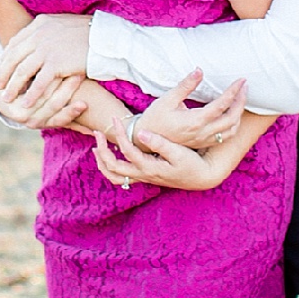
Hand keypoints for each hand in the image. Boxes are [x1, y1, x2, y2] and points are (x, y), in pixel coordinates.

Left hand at [0, 13, 91, 120]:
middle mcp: (39, 34)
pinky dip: (31, 95)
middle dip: (4, 73)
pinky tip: (26, 104)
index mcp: (39, 24)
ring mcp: (47, 49)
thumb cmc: (88, 32)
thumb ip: (46, 31)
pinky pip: (39, 83)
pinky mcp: (57, 63)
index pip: (15, 43)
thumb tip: (35, 37)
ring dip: (13, 87)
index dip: (6, 58)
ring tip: (6, 98)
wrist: (106, 37)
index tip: (2, 69)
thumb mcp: (62, 25)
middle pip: (14, 57)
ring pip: (22, 71)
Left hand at [94, 114, 216, 192]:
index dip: (119, 134)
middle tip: (98, 133)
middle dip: (102, 150)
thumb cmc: (192, 163)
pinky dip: (112, 168)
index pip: (127, 150)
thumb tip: (141, 133)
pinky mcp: (146, 176)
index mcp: (149, 168)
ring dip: (102, 163)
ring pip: (115, 176)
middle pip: (113, 167)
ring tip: (96, 148)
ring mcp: (143, 178)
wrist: (202, 177)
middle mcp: (143, 175)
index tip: (115, 119)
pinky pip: (122, 177)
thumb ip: (160, 143)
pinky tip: (112, 156)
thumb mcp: (179, 152)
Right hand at [134, 72, 247, 155]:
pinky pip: (225, 137)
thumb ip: (186, 85)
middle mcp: (202, 132)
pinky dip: (233, 125)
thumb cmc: (155, 117)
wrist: (145, 140)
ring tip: (240, 98)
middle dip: (241, 102)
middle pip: (232, 119)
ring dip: (239, 114)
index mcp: (194, 121)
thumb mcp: (167, 99)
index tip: (241, 80)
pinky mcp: (203, 143)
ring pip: (231, 130)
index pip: (221, 105)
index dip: (234, 92)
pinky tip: (232, 114)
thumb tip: (199, 70)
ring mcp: (203, 139)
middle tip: (244, 86)